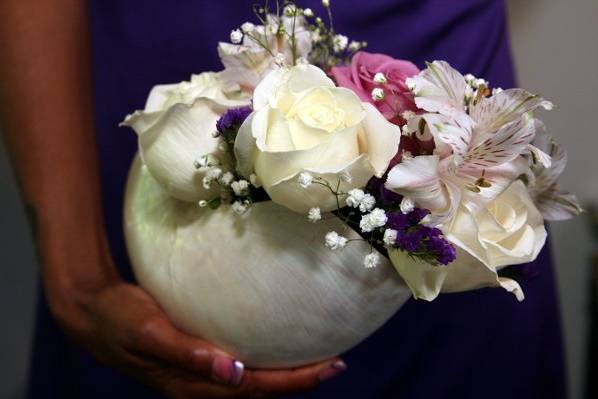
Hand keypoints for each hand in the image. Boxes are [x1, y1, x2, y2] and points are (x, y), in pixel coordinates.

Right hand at [51, 281, 345, 397]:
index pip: (256, 389)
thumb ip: (189, 353)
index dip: (294, 381)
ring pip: (253, 382)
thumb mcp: (150, 333)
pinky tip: (277, 343)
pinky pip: (240, 366)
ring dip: (285, 373)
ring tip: (317, 357)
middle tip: (337, 363)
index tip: (329, 367)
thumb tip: (234, 373)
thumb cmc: (122, 321)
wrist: (96, 314)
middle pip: (261, 390)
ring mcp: (202, 373)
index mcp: (195, 384)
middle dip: (299, 380)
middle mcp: (203, 384)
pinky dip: (265, 360)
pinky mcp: (199, 359)